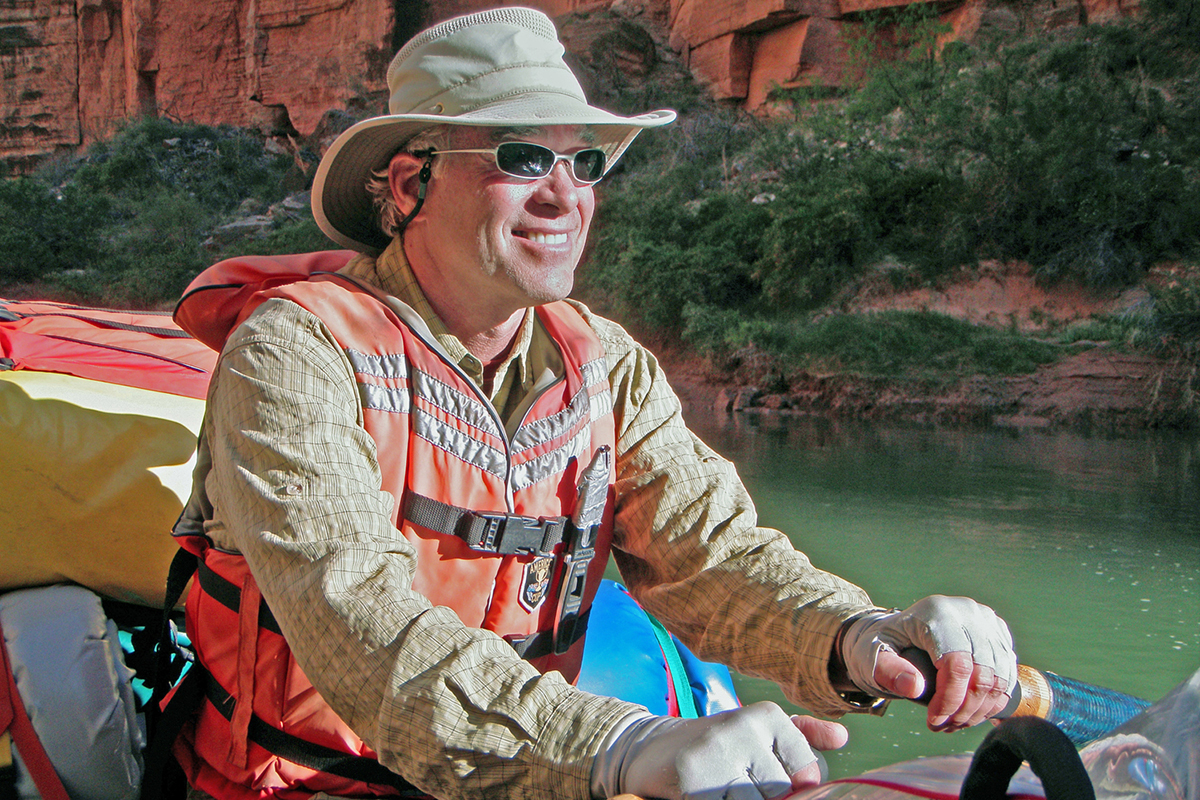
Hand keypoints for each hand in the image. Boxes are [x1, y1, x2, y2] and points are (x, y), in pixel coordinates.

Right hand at [591, 702, 847, 799]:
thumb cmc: (714, 747)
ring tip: (716, 789)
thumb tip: (841, 739)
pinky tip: (699, 795)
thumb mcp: (757, 734)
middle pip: (781, 792)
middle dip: (759, 796)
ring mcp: (717, 750)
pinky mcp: (691, 776)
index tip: (756, 774)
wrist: (647, 749)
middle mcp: (744, 726)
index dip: (787, 786)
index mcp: (767, 715)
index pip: (807, 774)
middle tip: (730, 781)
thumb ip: (801, 736)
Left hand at [840, 596, 1015, 731]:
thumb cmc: (883, 644)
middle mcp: (967, 612)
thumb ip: (888, 671)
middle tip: (943, 726)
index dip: (950, 699)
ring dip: (980, 710)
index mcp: (936, 612)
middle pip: (982, 673)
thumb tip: (914, 687)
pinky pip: (1007, 676)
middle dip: (964, 710)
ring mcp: (987, 622)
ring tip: (955, 723)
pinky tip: (971, 713)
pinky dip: (992, 701)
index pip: (957, 663)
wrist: (897, 632)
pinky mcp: (998, 636)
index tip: (934, 721)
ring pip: (999, 678)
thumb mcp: (873, 655)